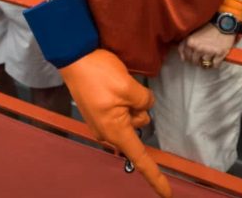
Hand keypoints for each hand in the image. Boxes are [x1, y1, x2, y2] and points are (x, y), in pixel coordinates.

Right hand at [60, 49, 170, 196]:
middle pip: (139, 128)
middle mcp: (107, 133)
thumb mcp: (129, 87)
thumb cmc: (99, 74)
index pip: (140, 158)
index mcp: (115, 131)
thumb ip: (144, 102)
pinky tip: (113, 85)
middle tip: (127, 89)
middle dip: (139, 109)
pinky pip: (122, 110)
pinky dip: (124, 100)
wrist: (74, 57)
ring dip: (132, 101)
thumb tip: (144, 106)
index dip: (155, 177)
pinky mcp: (99, 113)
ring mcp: (102, 123)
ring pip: (132, 116)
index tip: (168, 194)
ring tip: (117, 84)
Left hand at [178, 22, 237, 68]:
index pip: (185, 57)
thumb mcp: (194, 32)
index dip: (188, 58)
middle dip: (198, 60)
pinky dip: (215, 63)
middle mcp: (198, 48)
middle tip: (202, 55)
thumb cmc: (209, 26)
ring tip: (210, 55)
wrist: (224, 23)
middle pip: (195, 62)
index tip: (192, 57)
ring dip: (207, 62)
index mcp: (190, 42)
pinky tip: (216, 57)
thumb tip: (182, 56)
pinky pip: (214, 65)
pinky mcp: (219, 54)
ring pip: (204, 64)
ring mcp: (208, 52)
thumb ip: (185, 43)